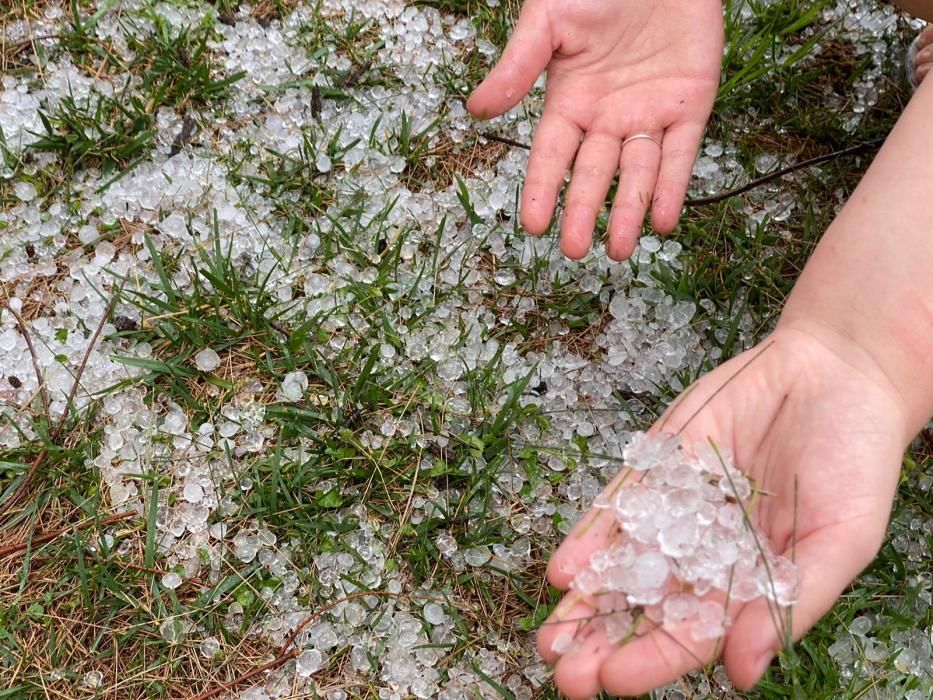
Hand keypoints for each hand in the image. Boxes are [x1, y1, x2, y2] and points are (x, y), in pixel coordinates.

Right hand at [468, 0, 722, 260]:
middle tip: (574, 250)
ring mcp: (648, 114)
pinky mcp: (690, 106)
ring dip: (628, 212)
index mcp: (570, 100)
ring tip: (618, 249)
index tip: (533, 226)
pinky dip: (673, 187)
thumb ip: (518, 66)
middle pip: (593, 174)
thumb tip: (475, 110)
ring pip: (637, 174)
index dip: (543, 190)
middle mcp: (607, 117)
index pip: (552, 155)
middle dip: (582, 212)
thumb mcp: (548, 20)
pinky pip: (681, 154)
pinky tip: (663, 220)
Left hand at [535, 322, 908, 697]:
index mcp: (748, 584)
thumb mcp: (840, 539)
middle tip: (563, 671)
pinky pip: (618, 506)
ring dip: (584, 601)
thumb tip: (740, 675)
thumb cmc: (854, 461)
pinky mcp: (658, 465)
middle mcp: (705, 553)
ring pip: (622, 563)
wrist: (834, 373)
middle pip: (646, 606)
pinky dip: (590, 538)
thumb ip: (790, 603)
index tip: (614, 681)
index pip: (693, 634)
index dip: (653, 660)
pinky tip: (564, 570)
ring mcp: (676, 508)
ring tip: (547, 637)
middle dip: (602, 641)